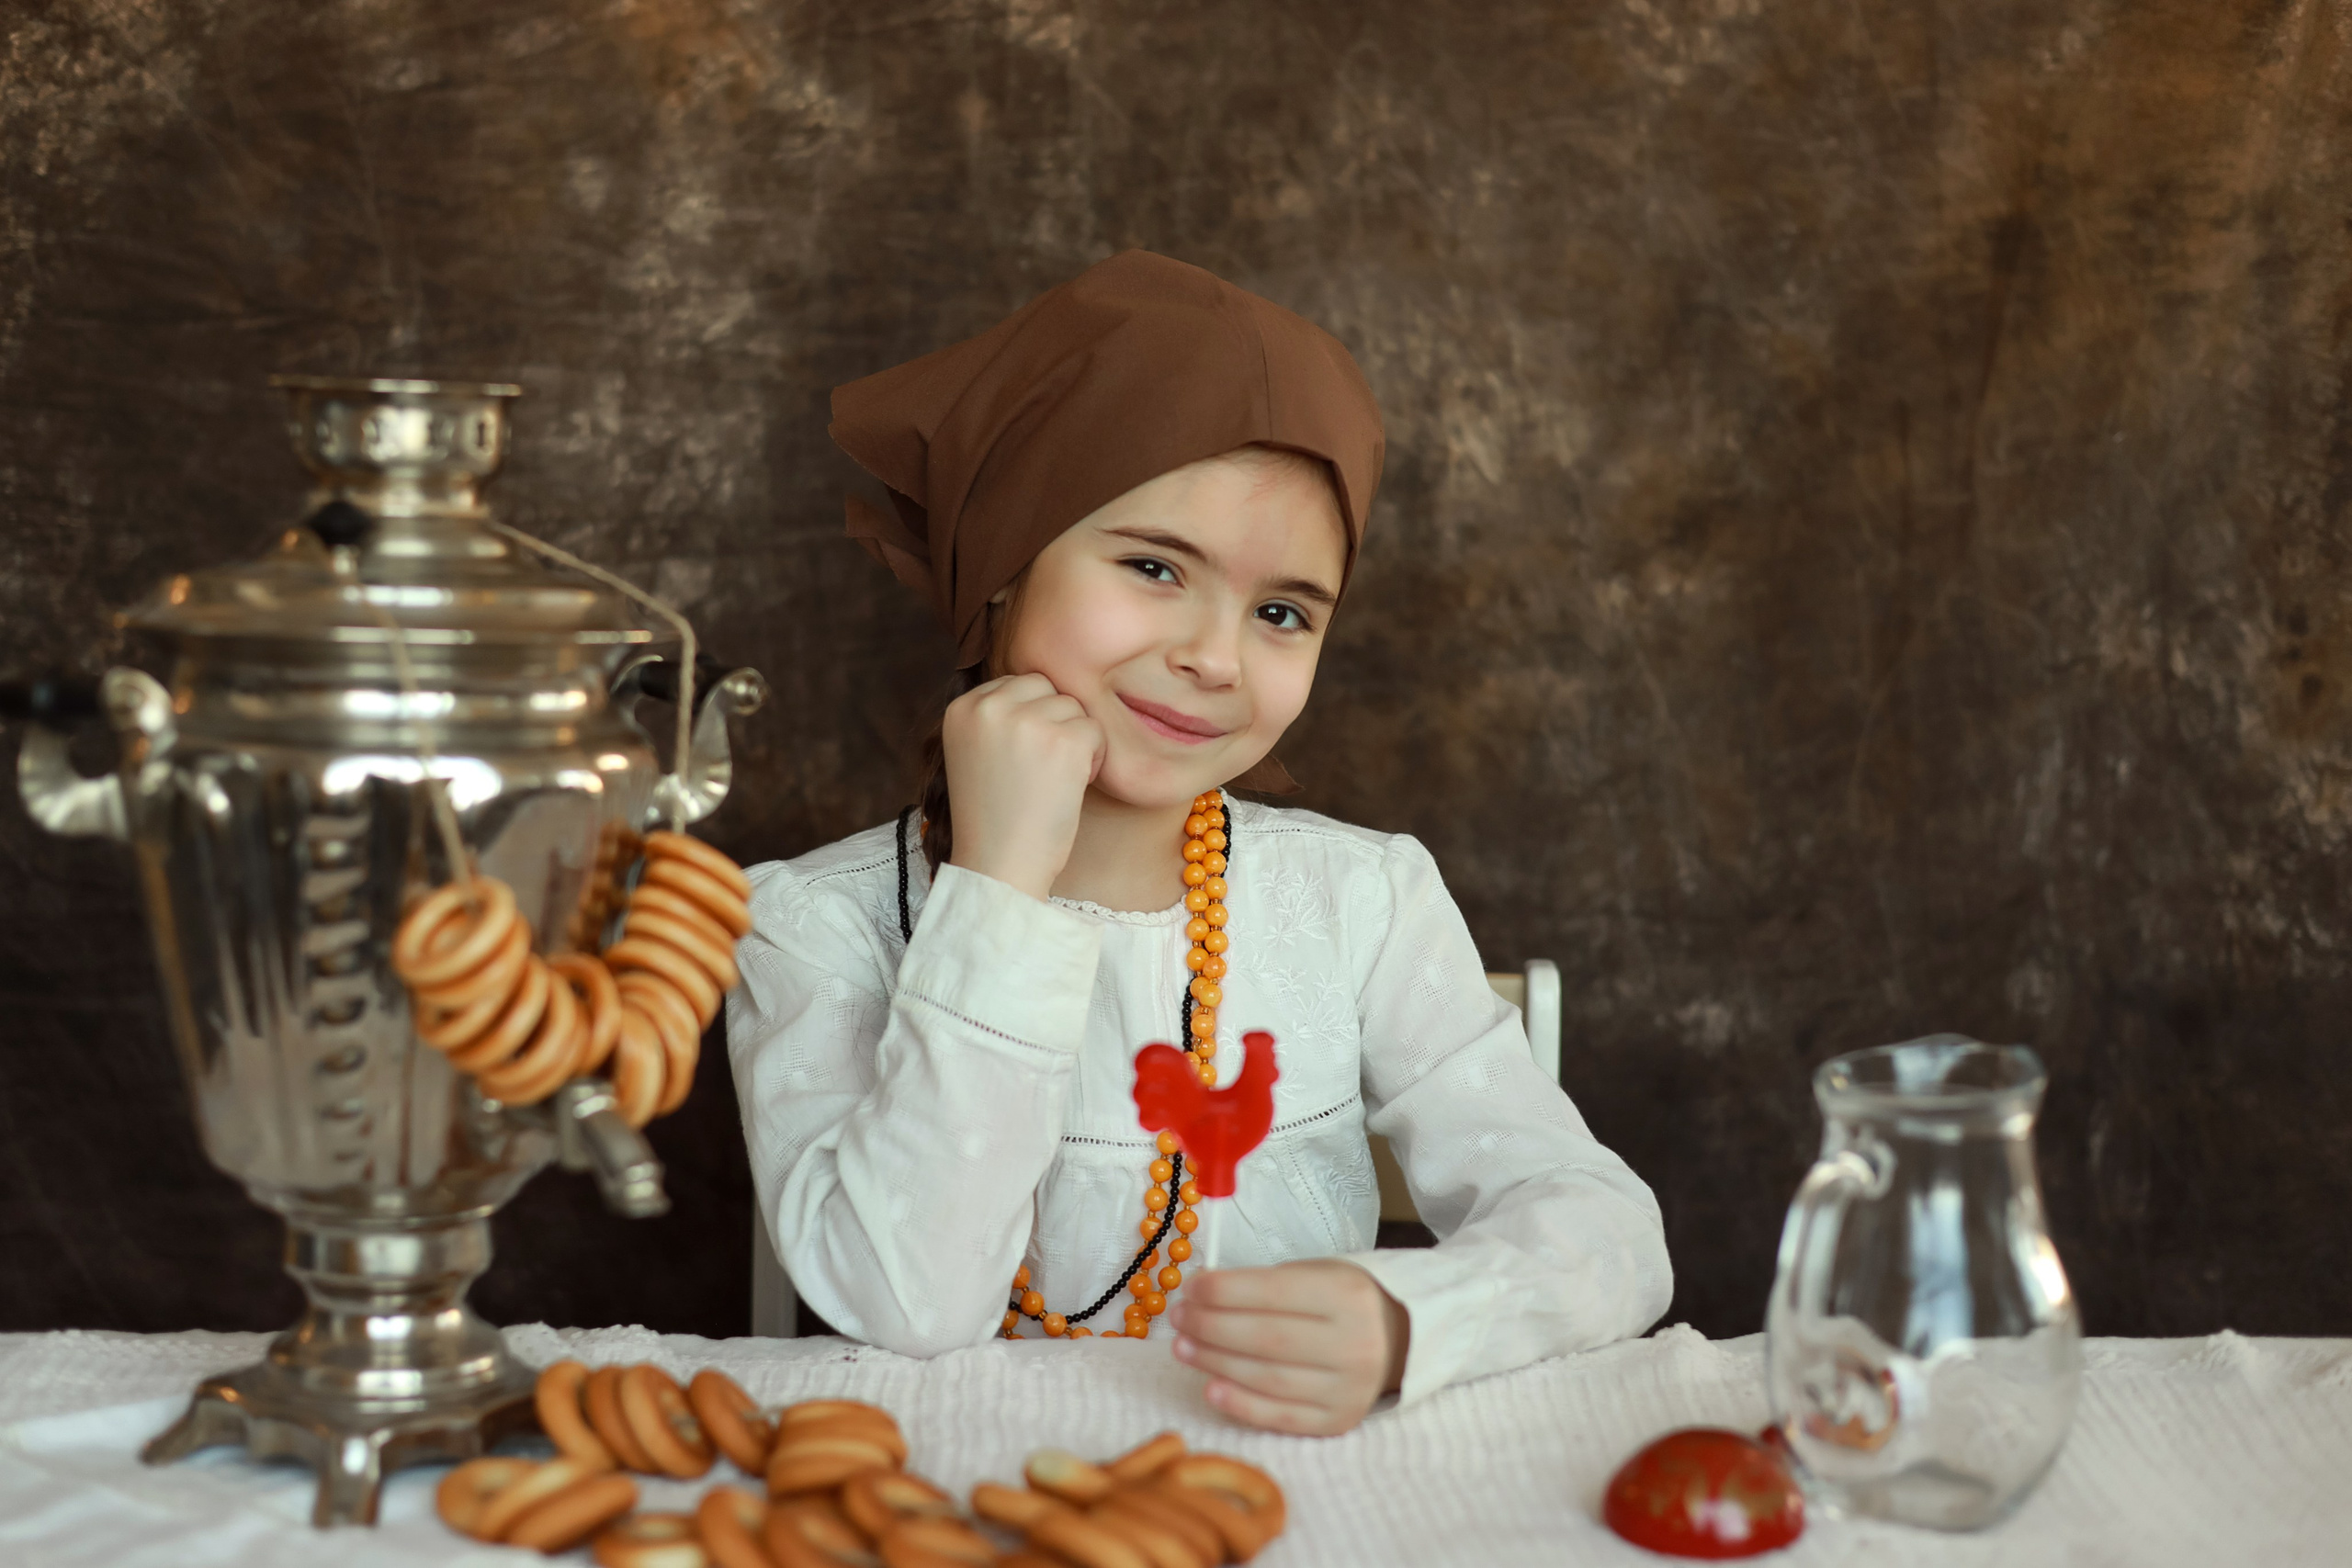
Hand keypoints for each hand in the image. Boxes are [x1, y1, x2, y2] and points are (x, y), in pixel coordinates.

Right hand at [942, 672, 1104, 901]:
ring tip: (1051, 781)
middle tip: (1040, 769)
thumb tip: (1042, 687)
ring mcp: (1026, 720)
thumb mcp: (974, 753)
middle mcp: (989, 706)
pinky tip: (1069, 787)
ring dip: (1074, 741)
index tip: (1020, 761)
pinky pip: (1095, 730)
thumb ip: (996, 717)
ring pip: (1073, 706)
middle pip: (1046, 687)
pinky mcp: (1063, 740)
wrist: (998, 866)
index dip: (1030, 721)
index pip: (1016, 684)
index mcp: (962, 707)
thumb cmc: (993, 819)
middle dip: (1053, 723)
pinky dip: (1093, 759)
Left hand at [1167, 1260, 1409, 1435]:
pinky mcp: (1339, 1421)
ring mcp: (1348, 1388)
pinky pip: (1281, 1416)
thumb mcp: (1315, 1275)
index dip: (1224, 1291)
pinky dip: (1241, 1404)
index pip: (1273, 1293)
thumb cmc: (1340, 1301)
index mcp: (1347, 1295)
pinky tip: (1211, 1388)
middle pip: (1266, 1338)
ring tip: (1183, 1348)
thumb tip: (1200, 1295)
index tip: (1190, 1288)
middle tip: (1178, 1319)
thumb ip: (1263, 1286)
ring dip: (1215, 1363)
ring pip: (1268, 1378)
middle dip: (1211, 1327)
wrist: (1396, 1341)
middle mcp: (1354, 1343)